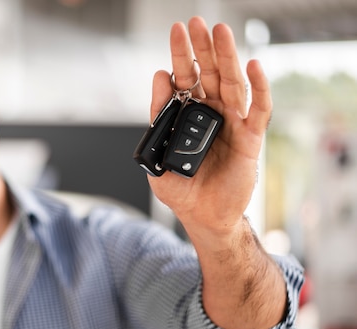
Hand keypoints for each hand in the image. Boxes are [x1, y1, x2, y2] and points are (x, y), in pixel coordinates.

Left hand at [147, 16, 270, 237]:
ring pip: (232, 84)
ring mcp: (232, 124)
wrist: (204, 218)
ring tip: (221, 32)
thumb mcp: (158, 157)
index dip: (181, 57)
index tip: (176, 33)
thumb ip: (158, 120)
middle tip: (197, 22)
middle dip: (203, 48)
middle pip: (209, 74)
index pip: (183, 80)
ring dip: (228, 58)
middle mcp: (211, 114)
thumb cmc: (181, 190)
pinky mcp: (250, 139)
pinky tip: (253, 67)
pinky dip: (258, 88)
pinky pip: (258, 110)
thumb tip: (160, 79)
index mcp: (187, 117)